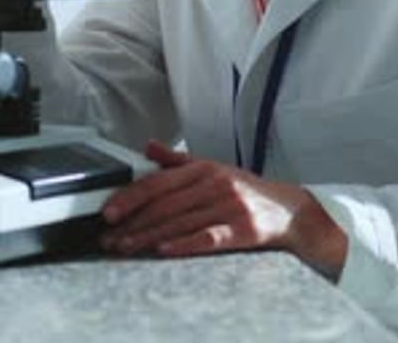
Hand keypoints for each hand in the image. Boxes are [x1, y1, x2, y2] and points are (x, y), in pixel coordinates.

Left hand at [100, 140, 347, 273]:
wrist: (288, 209)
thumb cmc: (245, 189)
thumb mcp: (212, 168)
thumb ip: (177, 160)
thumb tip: (148, 146)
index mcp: (204, 168)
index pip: (159, 182)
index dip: (131, 196)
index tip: (109, 212)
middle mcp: (214, 184)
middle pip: (165, 205)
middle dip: (133, 223)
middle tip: (110, 238)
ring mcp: (229, 206)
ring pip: (180, 222)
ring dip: (148, 238)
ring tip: (126, 248)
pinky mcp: (242, 229)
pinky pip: (208, 237)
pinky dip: (185, 243)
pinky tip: (164, 250)